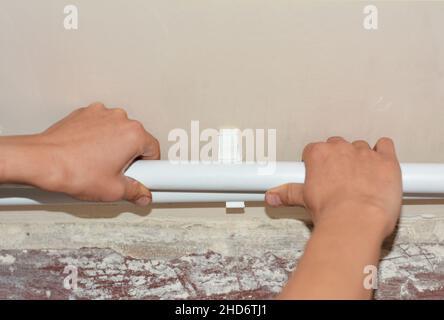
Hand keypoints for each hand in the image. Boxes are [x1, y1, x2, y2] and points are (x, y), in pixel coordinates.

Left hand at [24, 103, 158, 204]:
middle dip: (130, 156)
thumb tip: (142, 193)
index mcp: (133, 134)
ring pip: (117, 132)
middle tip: (117, 173)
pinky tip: (87, 154)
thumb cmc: (73, 171)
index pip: (154, 149)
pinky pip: (100, 126)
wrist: (41, 161)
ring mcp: (101, 113)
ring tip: (98, 164)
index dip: (149, 166)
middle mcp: (119, 118)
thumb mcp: (113, 190)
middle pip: (136, 139)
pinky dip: (97, 138)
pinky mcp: (85, 114)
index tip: (142, 174)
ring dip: (113, 145)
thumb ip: (136, 192)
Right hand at [265, 137, 401, 237]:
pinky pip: (385, 144)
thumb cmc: (331, 212)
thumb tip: (273, 195)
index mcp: (319, 155)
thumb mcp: (304, 201)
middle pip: (338, 146)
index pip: (314, 150)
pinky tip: (380, 163)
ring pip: (361, 147)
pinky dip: (383, 150)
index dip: (317, 163)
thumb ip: (288, 193)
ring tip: (361, 178)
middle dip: (339, 159)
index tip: (319, 174)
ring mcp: (365, 153)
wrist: (357, 221)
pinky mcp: (386, 160)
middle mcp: (341, 149)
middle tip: (339, 179)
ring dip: (361, 158)